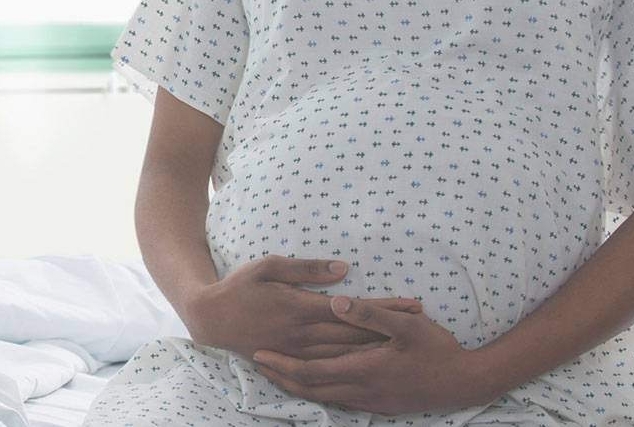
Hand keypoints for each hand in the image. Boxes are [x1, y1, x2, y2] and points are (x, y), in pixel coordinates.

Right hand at [184, 255, 423, 362]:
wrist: (211, 319)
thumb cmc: (240, 287)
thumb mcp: (268, 266)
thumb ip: (306, 268)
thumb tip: (343, 269)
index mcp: (300, 307)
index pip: (353, 308)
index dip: (384, 308)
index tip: (412, 305)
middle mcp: (303, 334)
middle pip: (356, 333)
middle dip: (391, 328)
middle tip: (423, 324)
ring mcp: (299, 352)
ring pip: (347, 354)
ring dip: (379, 349)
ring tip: (408, 344)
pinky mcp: (293, 361)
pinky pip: (330, 367)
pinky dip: (355, 365)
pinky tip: (373, 365)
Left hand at [251, 295, 495, 417]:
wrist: (466, 382)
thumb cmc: (437, 349)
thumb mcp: (406, 324)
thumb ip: (370, 313)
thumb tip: (336, 300)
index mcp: (363, 369)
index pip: (311, 371)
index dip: (283, 363)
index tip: (260, 353)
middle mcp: (362, 391)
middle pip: (311, 389)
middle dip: (282, 376)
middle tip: (257, 364)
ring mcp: (372, 401)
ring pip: (325, 398)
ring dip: (299, 386)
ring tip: (278, 373)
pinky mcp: (381, 405)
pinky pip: (341, 401)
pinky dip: (321, 393)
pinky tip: (316, 386)